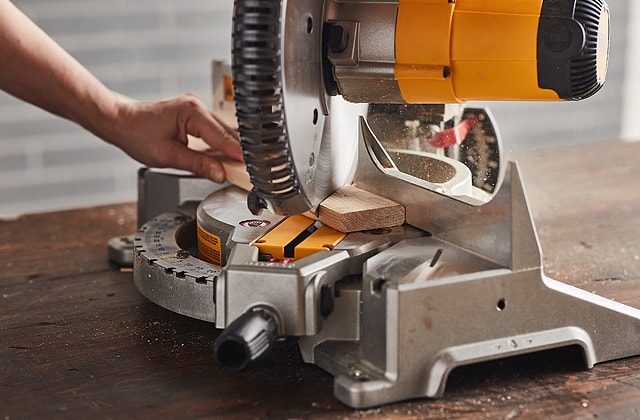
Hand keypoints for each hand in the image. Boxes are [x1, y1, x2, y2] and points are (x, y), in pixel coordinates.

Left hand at [107, 93, 243, 182]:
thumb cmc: (137, 134)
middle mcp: (197, 106)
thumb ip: (198, 164)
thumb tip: (219, 174)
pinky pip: (215, 131)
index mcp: (192, 112)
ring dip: (231, 149)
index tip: (252, 166)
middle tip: (252, 170)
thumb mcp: (168, 156)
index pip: (223, 136)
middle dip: (239, 152)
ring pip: (223, 132)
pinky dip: (221, 145)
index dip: (239, 153)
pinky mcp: (195, 116)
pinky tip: (227, 158)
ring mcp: (197, 110)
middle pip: (228, 133)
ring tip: (242, 167)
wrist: (120, 121)